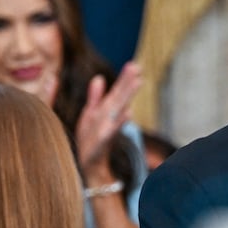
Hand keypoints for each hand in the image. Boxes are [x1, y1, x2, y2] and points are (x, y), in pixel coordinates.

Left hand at [74, 62, 142, 178]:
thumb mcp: (91, 114)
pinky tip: (129, 112)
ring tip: (138, 82)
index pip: (117, 91)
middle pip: (121, 96)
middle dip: (129, 82)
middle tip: (137, 66)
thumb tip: (99, 78)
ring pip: (119, 108)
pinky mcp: (104, 140)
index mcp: (106, 109)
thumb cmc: (90, 138)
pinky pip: (113, 128)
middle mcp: (110, 117)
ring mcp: (108, 127)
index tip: (134, 64)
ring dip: (129, 96)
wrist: (89, 163)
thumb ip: (95, 97)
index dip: (125, 78)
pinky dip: (121, 121)